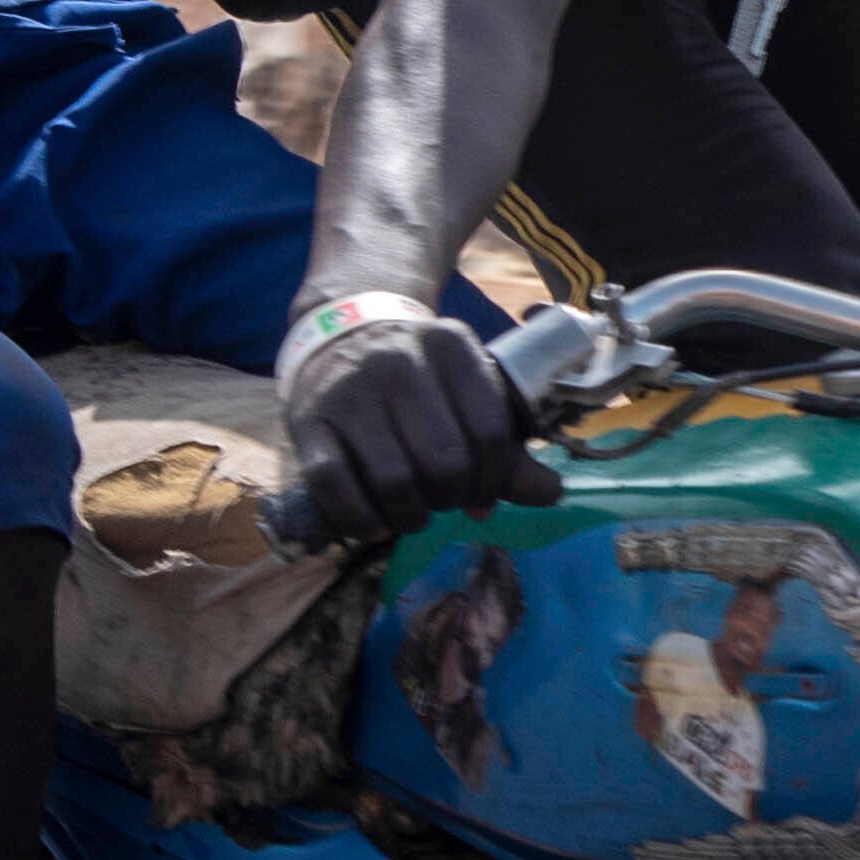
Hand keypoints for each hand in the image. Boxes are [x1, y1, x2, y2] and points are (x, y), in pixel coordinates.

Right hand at [276, 306, 547, 548]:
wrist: (340, 337)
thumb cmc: (417, 381)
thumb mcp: (466, 395)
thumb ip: (505, 446)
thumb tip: (551, 494)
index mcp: (451, 347)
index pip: (490, 432)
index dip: (493, 480)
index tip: (482, 497)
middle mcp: (399, 362)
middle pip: (445, 462)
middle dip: (451, 498)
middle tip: (443, 501)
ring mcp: (349, 391)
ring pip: (393, 480)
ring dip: (409, 517)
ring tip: (412, 514)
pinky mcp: (308, 422)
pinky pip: (334, 487)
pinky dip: (359, 519)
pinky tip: (373, 522)